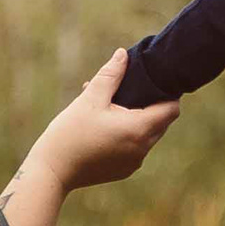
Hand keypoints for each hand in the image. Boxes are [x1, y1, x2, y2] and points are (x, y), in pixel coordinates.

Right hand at [34, 48, 177, 191]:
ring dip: (135, 120)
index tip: (151, 84)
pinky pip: (135, 148)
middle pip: (161, 122)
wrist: (52, 171)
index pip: (171, 110)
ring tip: (107, 109)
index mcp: (138, 129)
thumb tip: (122, 54)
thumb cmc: (70, 133)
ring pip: (147, 135)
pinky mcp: (124, 170)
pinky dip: (127, 135)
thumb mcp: (90, 98)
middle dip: (148, 105)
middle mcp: (142, 149)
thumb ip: (110, 75)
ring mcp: (134, 163)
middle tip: (123, 93)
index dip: (167, 94)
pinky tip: (103, 128)